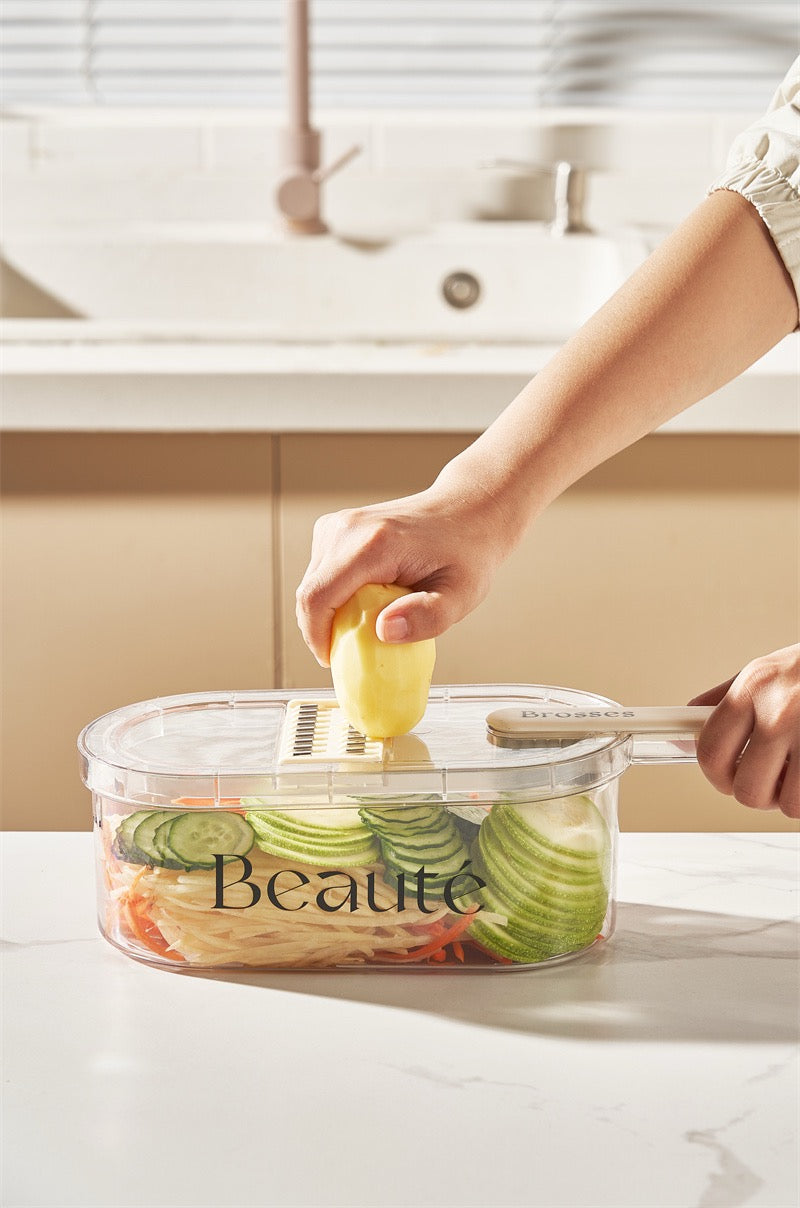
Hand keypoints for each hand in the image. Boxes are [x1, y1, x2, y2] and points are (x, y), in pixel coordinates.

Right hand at [295, 472, 519, 665]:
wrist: (466, 511)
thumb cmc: (467, 551)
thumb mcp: (462, 594)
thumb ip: (428, 617)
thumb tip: (385, 631)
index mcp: (375, 544)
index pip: (318, 597)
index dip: (316, 637)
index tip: (332, 660)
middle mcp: (348, 529)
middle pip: (309, 593)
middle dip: (322, 629)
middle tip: (354, 650)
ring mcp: (339, 525)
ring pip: (312, 584)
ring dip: (329, 613)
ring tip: (365, 624)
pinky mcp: (336, 529)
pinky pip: (320, 573)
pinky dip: (334, 596)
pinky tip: (364, 603)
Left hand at [689, 645, 799, 818]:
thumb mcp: (762, 672)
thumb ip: (721, 703)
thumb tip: (682, 735)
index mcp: (752, 689)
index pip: (710, 752)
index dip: (716, 775)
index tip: (726, 777)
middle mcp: (780, 712)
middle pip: (746, 789)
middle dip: (757, 793)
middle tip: (770, 779)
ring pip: (786, 803)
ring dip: (791, 797)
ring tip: (798, 774)